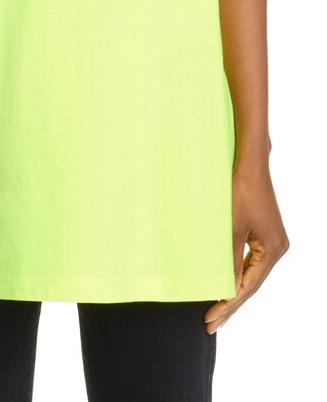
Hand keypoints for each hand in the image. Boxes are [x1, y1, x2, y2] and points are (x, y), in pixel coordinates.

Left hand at [204, 162, 289, 333]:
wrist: (249, 162)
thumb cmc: (239, 190)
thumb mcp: (231, 227)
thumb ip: (229, 260)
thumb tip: (226, 291)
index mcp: (273, 249)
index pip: (248, 286)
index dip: (228, 304)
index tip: (210, 320)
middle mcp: (277, 248)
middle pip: (251, 283)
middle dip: (230, 303)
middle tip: (210, 324)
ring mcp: (272, 240)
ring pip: (251, 274)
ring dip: (233, 290)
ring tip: (215, 311)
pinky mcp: (264, 232)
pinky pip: (250, 260)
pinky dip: (237, 273)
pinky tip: (225, 283)